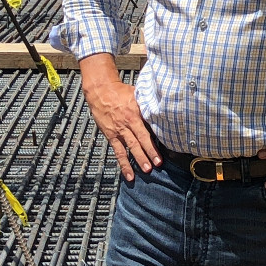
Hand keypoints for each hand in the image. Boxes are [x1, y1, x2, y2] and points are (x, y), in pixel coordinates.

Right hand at [80, 54, 157, 181]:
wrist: (100, 91)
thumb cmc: (121, 92)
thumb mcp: (137, 95)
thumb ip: (148, 104)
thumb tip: (164, 109)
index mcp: (135, 113)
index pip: (147, 129)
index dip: (154, 141)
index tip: (164, 150)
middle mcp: (127, 123)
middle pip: (139, 140)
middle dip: (149, 153)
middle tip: (157, 165)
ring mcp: (118, 131)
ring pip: (129, 148)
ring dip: (138, 160)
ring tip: (146, 171)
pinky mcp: (111, 136)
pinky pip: (118, 152)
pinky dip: (123, 164)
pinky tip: (129, 175)